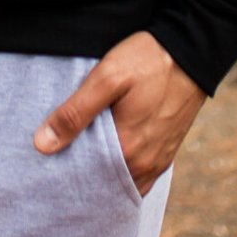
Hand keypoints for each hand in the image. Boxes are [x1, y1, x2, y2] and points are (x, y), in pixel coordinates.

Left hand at [33, 31, 206, 195]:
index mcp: (127, 151)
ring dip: (103, 178)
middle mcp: (145, 164)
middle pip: (105, 186)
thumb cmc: (149, 60)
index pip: (86, 182)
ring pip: (123, 182)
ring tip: (80, 165)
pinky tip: (108, 159)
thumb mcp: (107, 78)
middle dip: (82, 183)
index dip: (65, 178)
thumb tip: (42, 145)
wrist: (194, 50)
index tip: (46, 171)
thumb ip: (75, 113)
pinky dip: (122, 173)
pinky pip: (140, 175)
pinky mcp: (168, 150)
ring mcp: (159, 160)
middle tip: (58, 170)